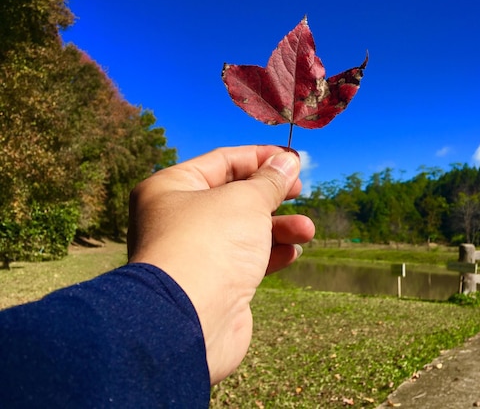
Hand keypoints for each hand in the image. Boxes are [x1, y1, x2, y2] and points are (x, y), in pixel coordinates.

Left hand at [126, 145, 314, 383]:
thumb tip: (288, 160)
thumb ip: (270, 180)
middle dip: (272, 194)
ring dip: (279, 227)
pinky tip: (292, 252)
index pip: (222, 161)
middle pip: (234, 196)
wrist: (189, 321)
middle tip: (299, 190)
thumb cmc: (210, 244)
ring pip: (244, 231)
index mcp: (172, 188)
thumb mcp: (246, 200)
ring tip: (306, 230)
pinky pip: (245, 260)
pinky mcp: (212, 284)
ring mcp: (195, 253)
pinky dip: (270, 254)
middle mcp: (178, 219)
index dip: (261, 157)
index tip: (294, 158)